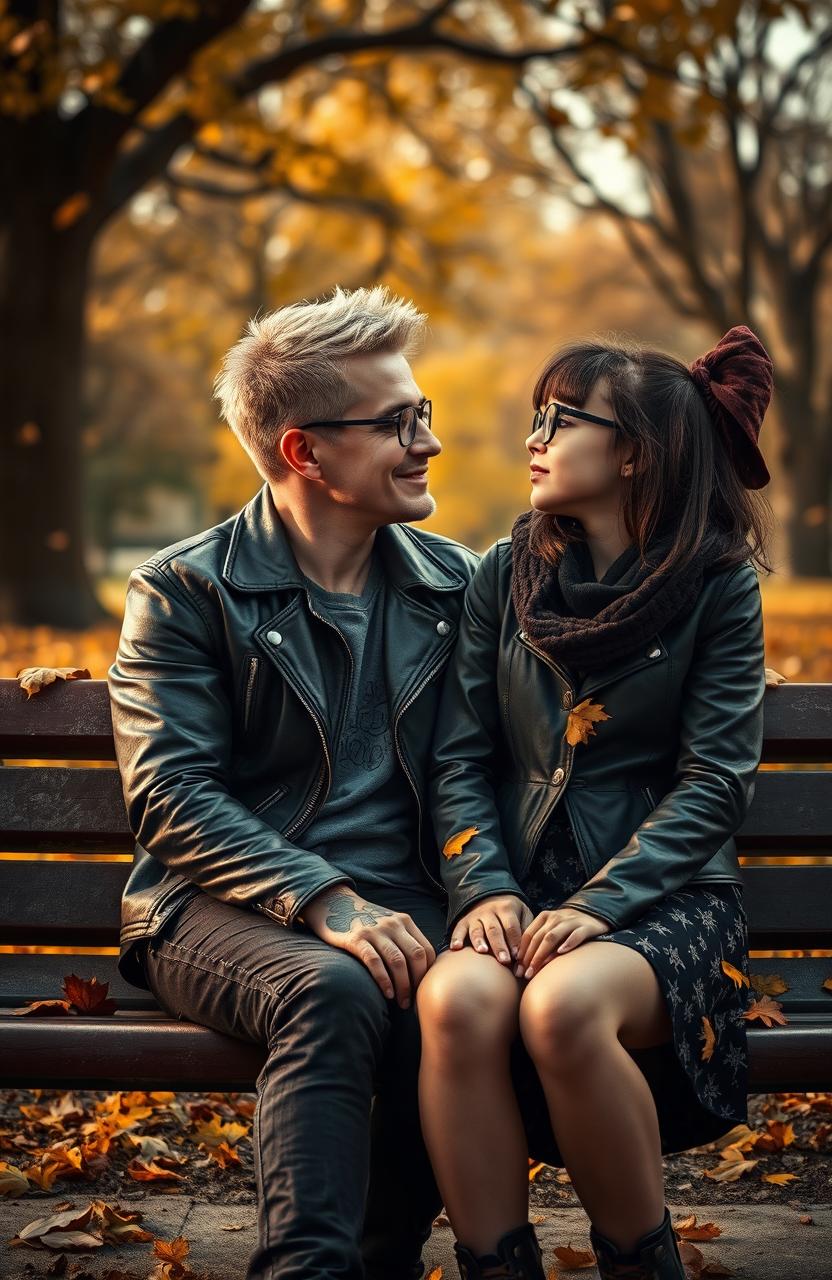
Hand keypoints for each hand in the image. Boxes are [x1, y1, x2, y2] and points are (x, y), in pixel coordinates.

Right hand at [300, 886, 435, 1008]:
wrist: (336, 905)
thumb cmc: (367, 923)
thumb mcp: (390, 924)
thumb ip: (405, 939)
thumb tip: (422, 970)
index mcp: (405, 921)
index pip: (427, 950)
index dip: (428, 973)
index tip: (423, 989)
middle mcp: (393, 924)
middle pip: (416, 956)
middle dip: (418, 982)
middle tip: (413, 1001)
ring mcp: (375, 931)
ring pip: (397, 961)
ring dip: (402, 986)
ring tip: (401, 1002)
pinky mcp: (356, 939)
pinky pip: (375, 962)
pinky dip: (383, 980)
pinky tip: (387, 994)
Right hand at [448, 894, 534, 966]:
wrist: (490, 896)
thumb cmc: (511, 911)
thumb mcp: (523, 912)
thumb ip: (526, 928)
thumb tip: (528, 951)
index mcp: (506, 908)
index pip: (511, 926)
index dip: (514, 941)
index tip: (518, 956)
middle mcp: (489, 912)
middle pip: (494, 930)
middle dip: (499, 946)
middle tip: (504, 960)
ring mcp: (475, 917)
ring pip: (477, 930)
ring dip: (479, 941)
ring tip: (482, 951)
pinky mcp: (464, 922)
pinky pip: (458, 929)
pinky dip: (456, 938)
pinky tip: (455, 948)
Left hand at [515, 907, 610, 977]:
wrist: (593, 914)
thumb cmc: (567, 929)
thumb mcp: (551, 929)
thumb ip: (539, 941)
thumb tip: (522, 964)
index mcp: (544, 917)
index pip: (529, 935)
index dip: (521, 952)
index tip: (517, 969)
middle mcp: (556, 917)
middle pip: (538, 938)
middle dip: (529, 957)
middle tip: (524, 974)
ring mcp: (571, 921)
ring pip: (552, 937)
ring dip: (542, 954)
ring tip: (536, 969)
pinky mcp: (586, 927)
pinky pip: (576, 935)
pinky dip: (568, 943)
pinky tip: (561, 952)